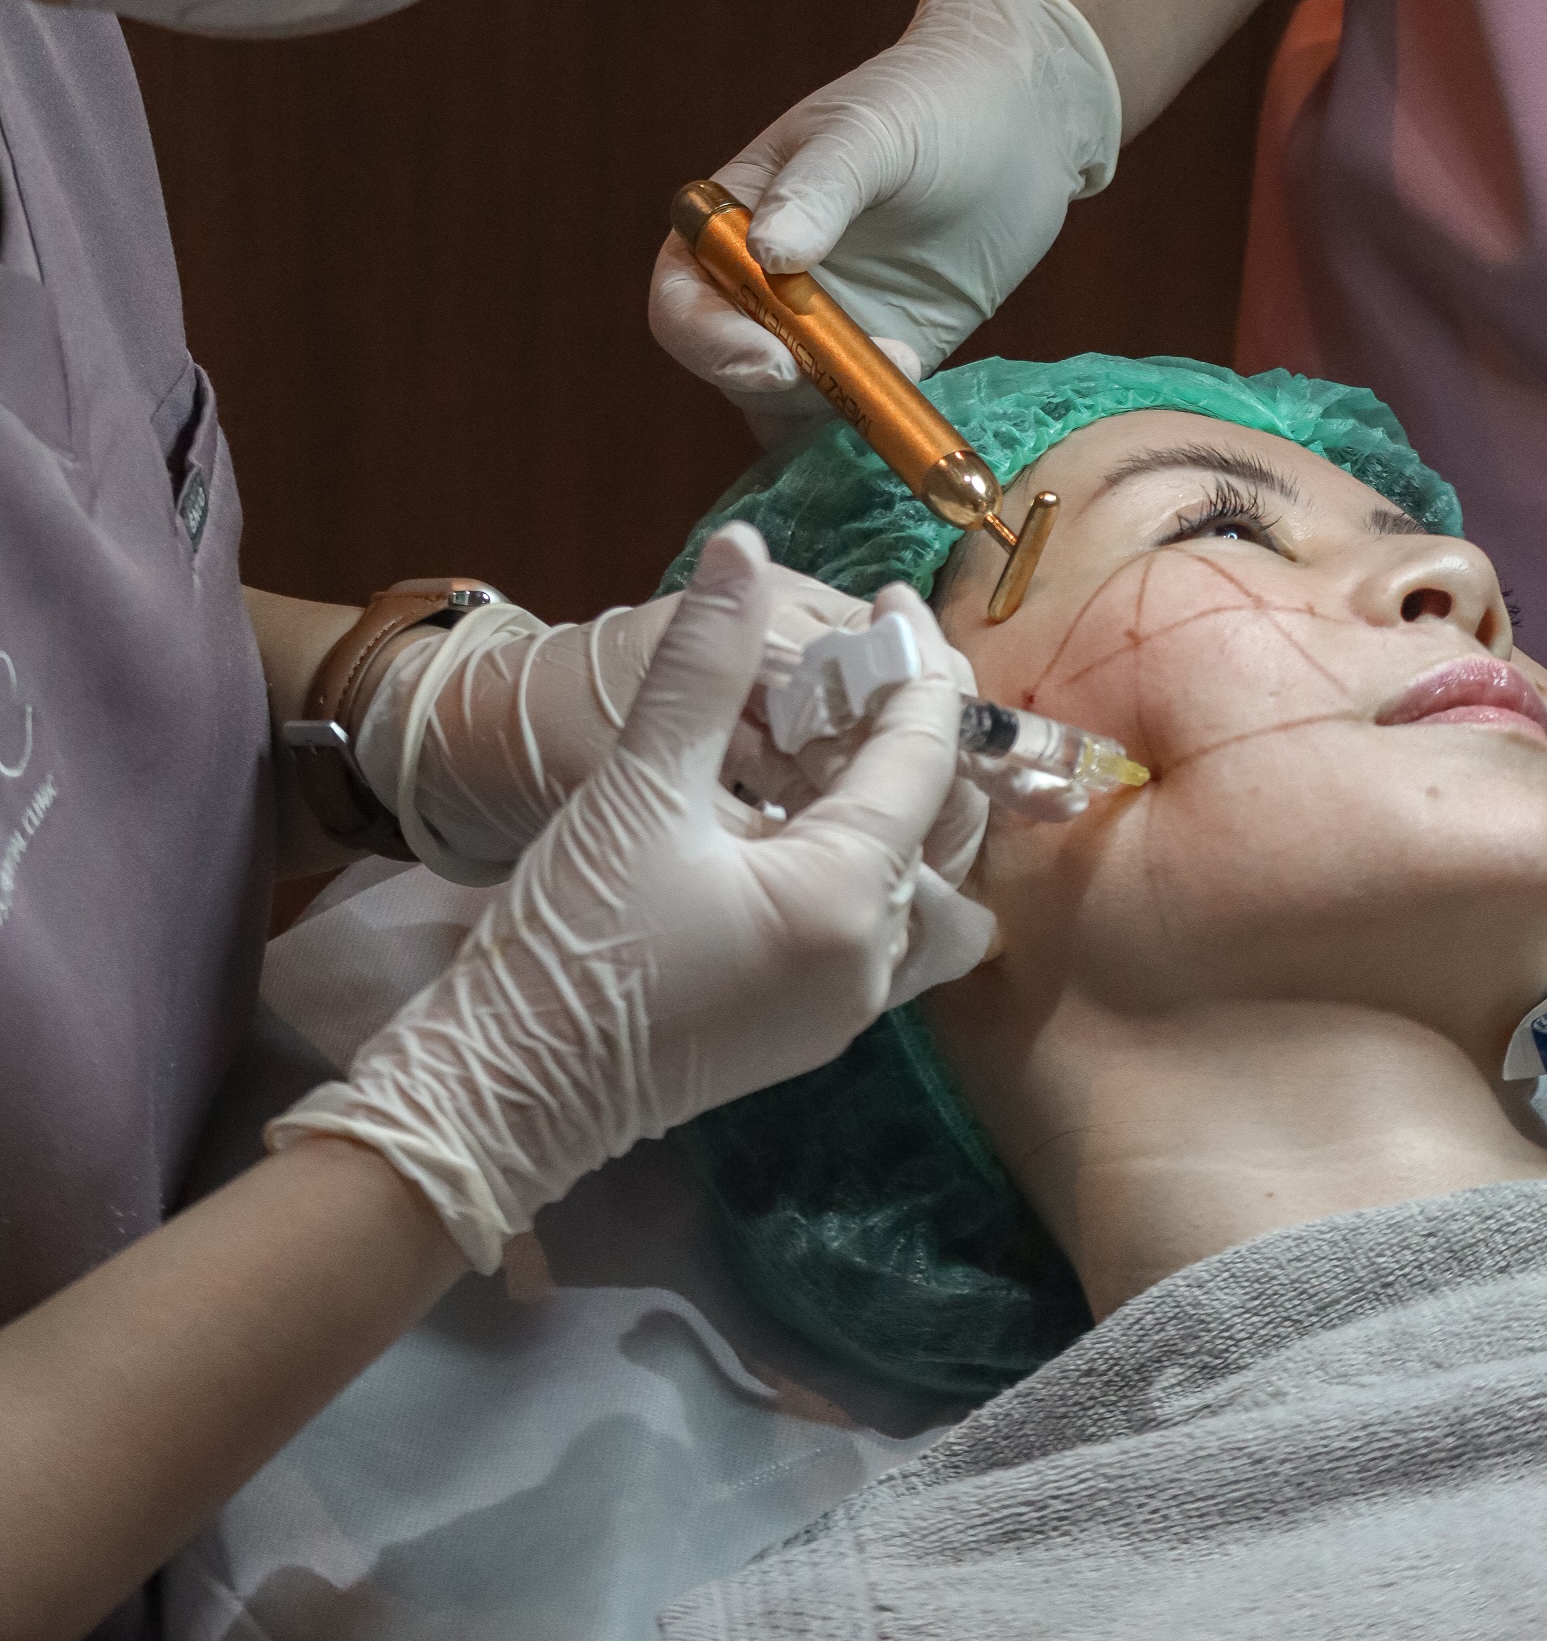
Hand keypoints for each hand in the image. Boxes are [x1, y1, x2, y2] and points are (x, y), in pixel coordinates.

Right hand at [268, 525, 994, 1270]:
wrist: (503, 1089)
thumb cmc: (573, 938)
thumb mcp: (638, 785)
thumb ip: (702, 664)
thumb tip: (739, 550)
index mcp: (845, 902)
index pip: (922, 759)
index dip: (914, 665)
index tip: (890, 597)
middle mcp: (871, 966)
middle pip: (948, 830)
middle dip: (925, 739)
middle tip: (875, 669)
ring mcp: (845, 1009)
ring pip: (931, 894)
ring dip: (909, 812)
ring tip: (851, 741)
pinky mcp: (808, 1027)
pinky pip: (886, 933)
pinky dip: (878, 866)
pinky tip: (814, 815)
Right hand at [649, 0, 1120, 439]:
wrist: (1024, 119)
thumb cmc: (931, 102)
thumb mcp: (871, 133)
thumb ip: (820, 189)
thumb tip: (769, 255)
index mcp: (732, 222)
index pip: (682, 300)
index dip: (710, 341)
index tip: (772, 360)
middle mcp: (762, 285)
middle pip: (730, 367)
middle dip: (780, 385)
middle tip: (852, 376)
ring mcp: (822, 328)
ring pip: (789, 405)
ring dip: (834, 407)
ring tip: (908, 365)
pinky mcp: (880, 358)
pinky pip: (853, 414)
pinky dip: (871, 428)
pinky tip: (913, 411)